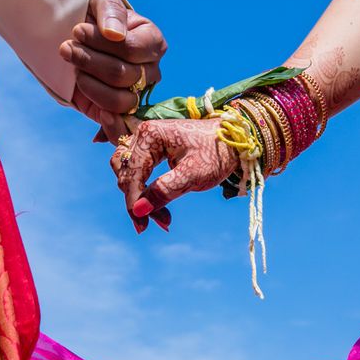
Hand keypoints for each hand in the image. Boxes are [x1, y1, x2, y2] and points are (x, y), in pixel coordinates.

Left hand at [60, 0, 166, 142]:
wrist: (76, 38)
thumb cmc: (93, 17)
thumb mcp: (100, 1)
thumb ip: (110, 10)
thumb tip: (115, 34)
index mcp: (153, 42)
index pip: (133, 49)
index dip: (102, 43)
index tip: (77, 31)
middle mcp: (149, 71)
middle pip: (123, 75)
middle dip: (89, 61)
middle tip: (66, 48)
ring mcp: (136, 94)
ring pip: (120, 100)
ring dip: (89, 84)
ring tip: (72, 66)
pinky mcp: (118, 112)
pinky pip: (120, 127)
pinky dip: (107, 125)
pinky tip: (91, 107)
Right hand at [110, 118, 238, 233]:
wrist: (233, 142)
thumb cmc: (216, 153)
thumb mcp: (194, 174)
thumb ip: (164, 190)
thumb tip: (138, 210)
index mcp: (150, 135)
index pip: (131, 173)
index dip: (134, 201)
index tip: (142, 225)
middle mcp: (143, 134)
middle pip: (125, 173)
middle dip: (138, 201)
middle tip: (161, 222)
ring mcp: (145, 141)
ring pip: (128, 173)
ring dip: (140, 197)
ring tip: (162, 217)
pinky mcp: (150, 150)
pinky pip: (137, 172)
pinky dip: (145, 191)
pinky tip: (158, 207)